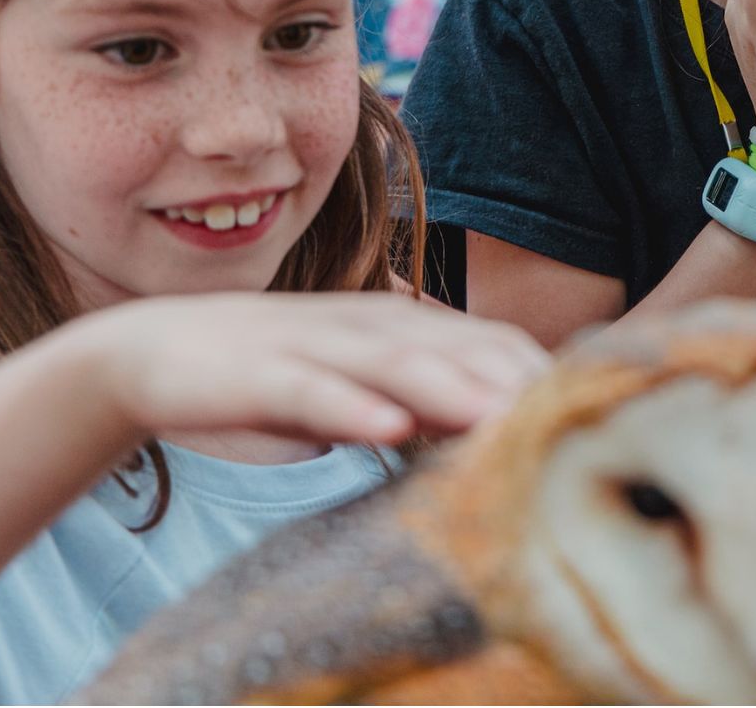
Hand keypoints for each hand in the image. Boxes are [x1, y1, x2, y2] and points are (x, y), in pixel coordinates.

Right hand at [80, 292, 549, 446]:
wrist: (165, 350)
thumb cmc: (280, 372)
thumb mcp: (363, 382)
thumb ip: (427, 396)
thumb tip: (498, 424)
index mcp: (400, 325)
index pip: (486, 342)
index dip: (538, 370)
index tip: (590, 405)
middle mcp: (369, 325)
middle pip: (456, 348)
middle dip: (514, 379)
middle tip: (571, 416)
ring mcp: (316, 345)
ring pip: (395, 365)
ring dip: (451, 391)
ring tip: (502, 419)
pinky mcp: (262, 373)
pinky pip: (312, 392)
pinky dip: (350, 409)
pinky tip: (386, 430)